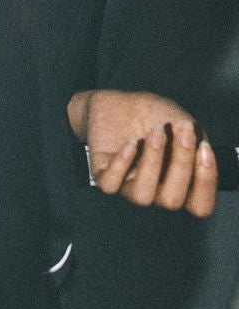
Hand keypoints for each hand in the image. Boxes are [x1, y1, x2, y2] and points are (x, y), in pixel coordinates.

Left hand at [67, 89, 217, 216]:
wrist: (120, 102)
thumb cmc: (155, 116)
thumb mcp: (183, 125)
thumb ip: (195, 143)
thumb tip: (197, 151)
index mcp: (179, 186)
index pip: (199, 206)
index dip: (206, 182)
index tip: (204, 147)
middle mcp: (155, 192)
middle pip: (171, 202)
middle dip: (180, 164)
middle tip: (182, 131)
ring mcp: (127, 186)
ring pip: (141, 197)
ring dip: (152, 162)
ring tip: (156, 133)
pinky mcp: (102, 175)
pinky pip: (110, 184)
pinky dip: (121, 163)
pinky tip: (131, 142)